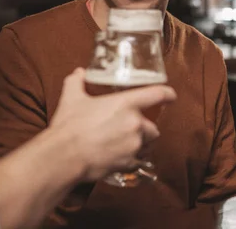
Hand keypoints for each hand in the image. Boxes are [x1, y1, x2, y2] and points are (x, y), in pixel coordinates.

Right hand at [49, 68, 175, 181]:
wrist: (63, 157)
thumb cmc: (69, 126)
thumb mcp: (72, 99)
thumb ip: (77, 83)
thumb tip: (78, 73)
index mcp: (126, 104)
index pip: (157, 94)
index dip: (168, 94)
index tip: (171, 96)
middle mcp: (135, 124)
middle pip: (154, 127)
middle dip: (146, 128)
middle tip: (132, 129)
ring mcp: (134, 145)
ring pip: (149, 144)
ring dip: (143, 144)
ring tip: (128, 143)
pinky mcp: (129, 162)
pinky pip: (139, 161)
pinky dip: (133, 160)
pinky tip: (121, 158)